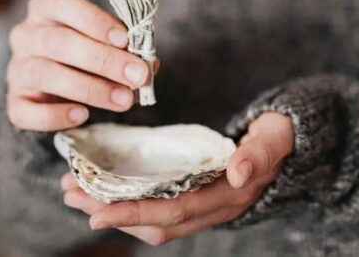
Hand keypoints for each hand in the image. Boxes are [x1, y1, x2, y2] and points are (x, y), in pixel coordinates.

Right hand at [7, 0, 154, 131]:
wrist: (57, 84)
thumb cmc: (85, 52)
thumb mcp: (104, 41)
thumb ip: (123, 47)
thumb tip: (148, 64)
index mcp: (45, 9)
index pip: (62, 3)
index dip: (94, 20)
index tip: (125, 39)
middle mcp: (25, 35)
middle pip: (59, 42)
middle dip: (102, 59)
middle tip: (136, 75)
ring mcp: (17, 68)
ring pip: (45, 74)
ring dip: (89, 88)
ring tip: (123, 100)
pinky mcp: (14, 101)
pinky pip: (25, 111)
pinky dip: (55, 115)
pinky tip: (82, 115)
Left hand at [61, 112, 293, 245]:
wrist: (287, 145)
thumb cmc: (278, 137)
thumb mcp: (273, 139)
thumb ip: (258, 153)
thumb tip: (238, 172)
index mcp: (226, 197)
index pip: (174, 212)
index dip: (134, 214)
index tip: (96, 213)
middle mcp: (210, 209)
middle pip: (154, 221)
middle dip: (111, 212)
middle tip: (71, 195)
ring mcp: (200, 205)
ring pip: (150, 218)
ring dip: (112, 209)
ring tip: (74, 193)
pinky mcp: (191, 195)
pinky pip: (154, 206)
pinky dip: (125, 201)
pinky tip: (101, 188)